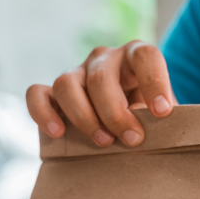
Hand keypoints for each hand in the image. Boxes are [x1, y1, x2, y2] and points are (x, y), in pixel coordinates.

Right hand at [26, 41, 176, 147]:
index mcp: (135, 56)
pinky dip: (43, 113)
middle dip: (116, 113)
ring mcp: (76, 72)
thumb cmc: (148, 120)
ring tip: (103, 141)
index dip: (155, 82)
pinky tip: (58, 133)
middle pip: (101, 78)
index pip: (145, 57)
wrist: (124, 126)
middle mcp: (104, 59)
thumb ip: (162, 120)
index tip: (162, 112)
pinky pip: (36, 94)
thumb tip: (158, 127)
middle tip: (132, 140)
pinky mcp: (53, 92)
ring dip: (84, 116)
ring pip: (66, 84)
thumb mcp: (161, 117)